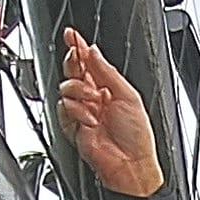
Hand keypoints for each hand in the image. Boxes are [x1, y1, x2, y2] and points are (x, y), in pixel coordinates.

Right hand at [54, 28, 163, 198]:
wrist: (130, 164)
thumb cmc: (137, 136)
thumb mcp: (128, 96)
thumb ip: (108, 72)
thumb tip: (94, 52)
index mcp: (109, 88)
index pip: (90, 62)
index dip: (80, 47)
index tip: (72, 35)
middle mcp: (94, 98)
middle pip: (74, 71)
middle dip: (73, 62)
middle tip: (76, 57)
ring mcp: (82, 111)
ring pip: (67, 88)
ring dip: (79, 91)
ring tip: (94, 103)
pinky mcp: (72, 126)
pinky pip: (63, 109)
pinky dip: (76, 111)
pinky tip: (89, 119)